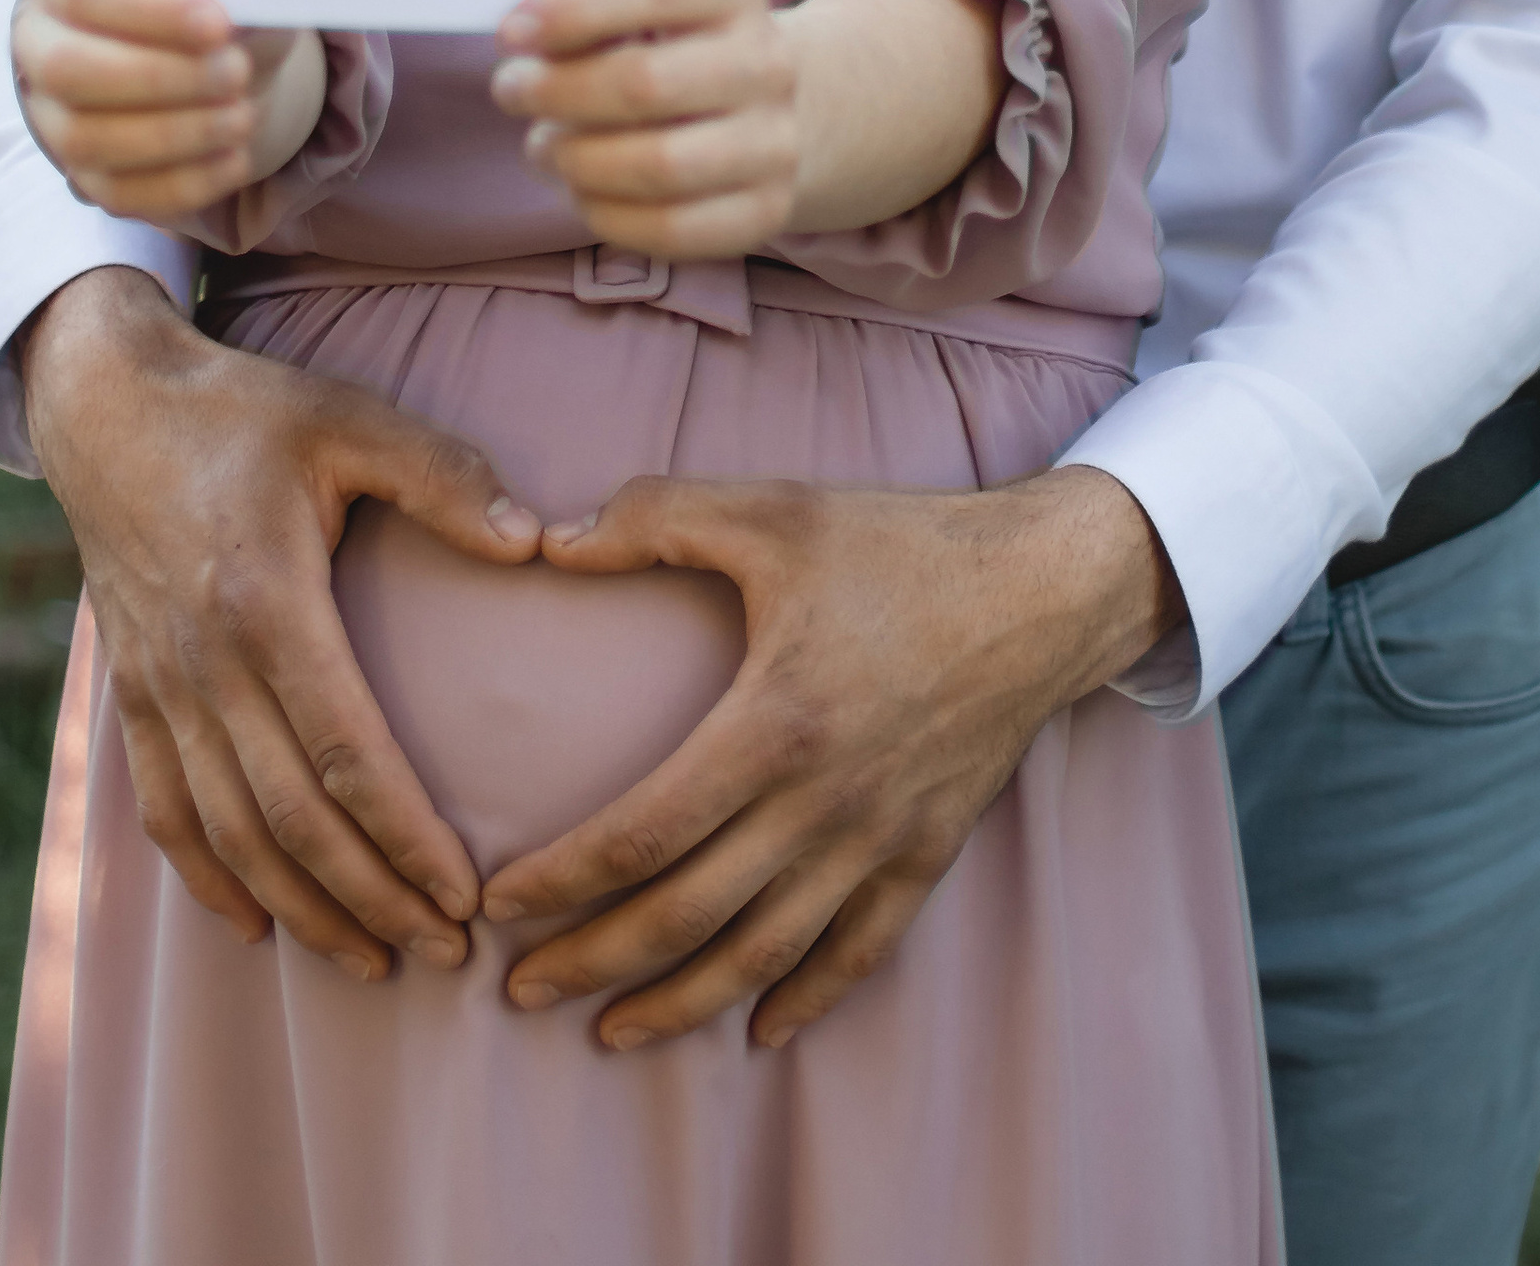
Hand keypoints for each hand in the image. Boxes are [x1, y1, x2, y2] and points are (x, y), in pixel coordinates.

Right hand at [14, 0, 322, 218]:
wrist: (187, 40)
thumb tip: (254, 11)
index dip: (152, 10)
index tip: (220, 23)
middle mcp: (38, 42)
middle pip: (70, 69)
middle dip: (162, 78)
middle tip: (236, 72)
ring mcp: (49, 113)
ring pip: (85, 140)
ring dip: (175, 135)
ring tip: (241, 117)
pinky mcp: (79, 171)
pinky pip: (115, 193)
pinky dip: (181, 184)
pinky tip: (234, 160)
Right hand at [17, 266, 542, 975]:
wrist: (109, 406)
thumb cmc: (246, 411)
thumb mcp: (348, 416)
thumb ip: (442, 473)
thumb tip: (533, 537)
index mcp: (267, 602)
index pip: (347, 753)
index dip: (405, 837)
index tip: (466, 894)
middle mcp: (206, 665)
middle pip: (293, 819)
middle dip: (372, 898)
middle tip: (446, 952)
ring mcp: (161, 688)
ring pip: (230, 835)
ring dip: (300, 909)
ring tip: (373, 961)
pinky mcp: (133, 697)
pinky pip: (164, 814)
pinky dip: (208, 881)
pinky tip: (255, 926)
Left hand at [479, 463, 1181, 1047]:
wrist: (1043, 588)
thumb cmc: (899, 544)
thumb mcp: (774, 508)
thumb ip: (656, 517)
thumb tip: (549, 536)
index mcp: (774, 724)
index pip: (643, 833)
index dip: (562, 879)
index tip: (496, 903)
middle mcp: (824, 802)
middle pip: (687, 916)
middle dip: (593, 961)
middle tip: (519, 991)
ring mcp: (879, 839)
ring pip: (763, 955)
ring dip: (680, 1003)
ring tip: (609, 1030)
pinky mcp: (926, 853)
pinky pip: (859, 952)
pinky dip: (806, 1000)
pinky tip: (759, 1029)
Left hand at [490, 0, 800, 259]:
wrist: (775, 110)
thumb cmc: (677, 51)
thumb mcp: (646, 5)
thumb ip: (588, 9)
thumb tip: (522, 36)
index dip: (575, 8)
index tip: (512, 33)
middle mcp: (765, 65)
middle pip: (647, 82)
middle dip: (557, 91)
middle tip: (512, 91)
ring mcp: (772, 142)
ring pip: (658, 165)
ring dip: (576, 159)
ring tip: (544, 145)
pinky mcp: (764, 209)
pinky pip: (671, 228)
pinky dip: (604, 211)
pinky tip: (580, 189)